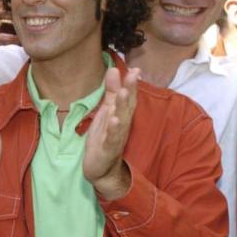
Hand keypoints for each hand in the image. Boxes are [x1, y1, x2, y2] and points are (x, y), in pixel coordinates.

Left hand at [83, 67, 138, 198]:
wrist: (101, 168)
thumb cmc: (105, 137)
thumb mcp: (106, 111)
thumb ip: (111, 92)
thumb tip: (113, 69)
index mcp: (122, 114)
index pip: (129, 97)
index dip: (131, 83)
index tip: (135, 68)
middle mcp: (122, 124)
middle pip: (127, 106)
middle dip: (130, 90)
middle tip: (132, 75)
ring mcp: (116, 137)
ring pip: (121, 120)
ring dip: (123, 107)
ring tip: (124, 93)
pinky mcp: (107, 148)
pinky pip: (111, 138)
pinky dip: (113, 129)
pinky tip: (114, 120)